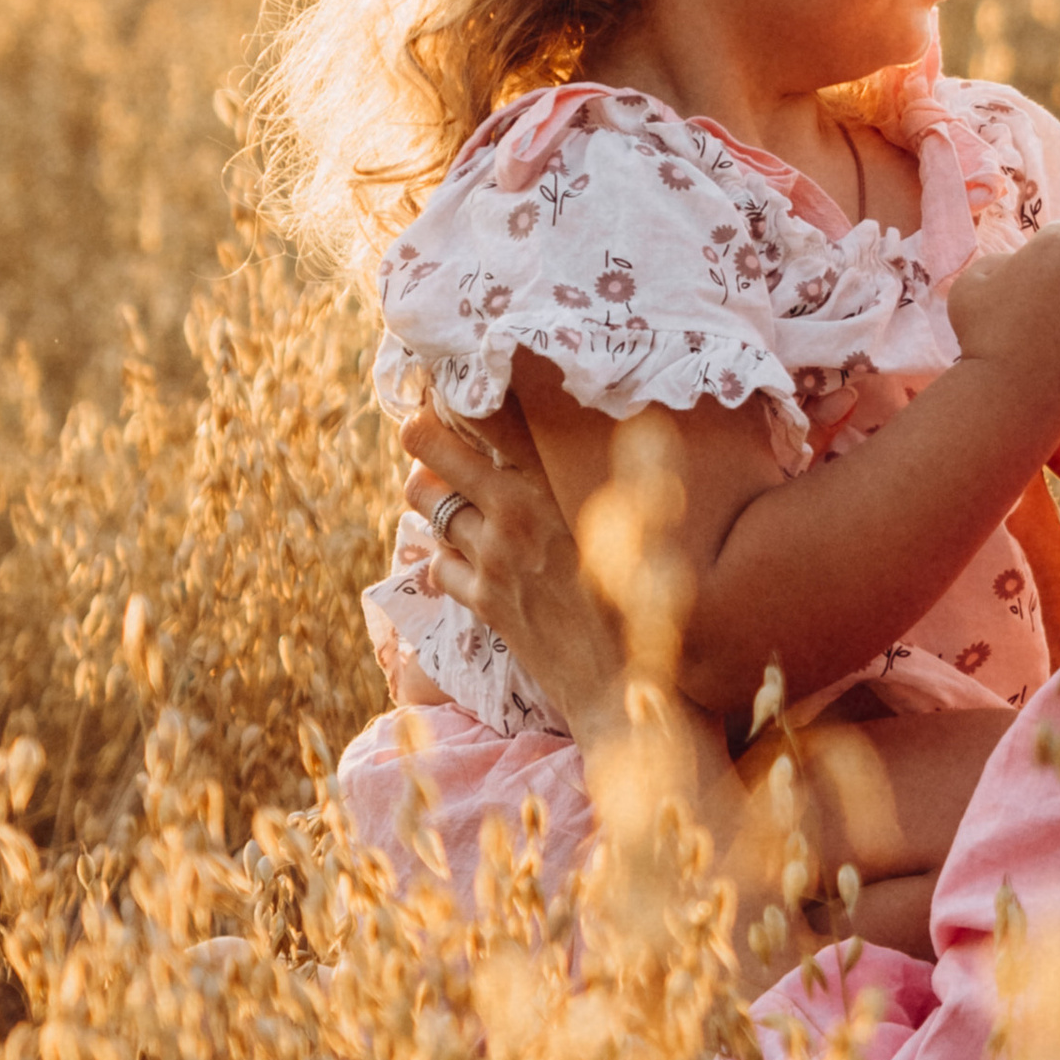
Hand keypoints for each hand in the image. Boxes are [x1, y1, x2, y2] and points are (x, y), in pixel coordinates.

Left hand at [400, 391, 626, 741]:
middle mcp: (515, 513)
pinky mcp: (483, 599)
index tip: (449, 379)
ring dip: (427, 492)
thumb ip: (580, 487)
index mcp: (555, 484)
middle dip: (421, 432)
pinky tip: (455, 559)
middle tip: (418, 424)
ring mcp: (492, 557)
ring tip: (436, 488)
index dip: (462, 393)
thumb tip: (548, 457)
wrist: (624, 680)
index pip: (494, 417)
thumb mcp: (621, 527)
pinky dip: (441, 559)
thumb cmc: (641, 600)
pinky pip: (437, 564)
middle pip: (436, 450)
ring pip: (428, 502)